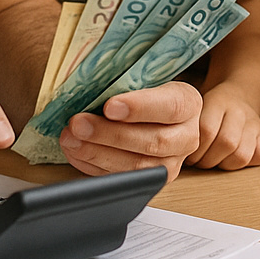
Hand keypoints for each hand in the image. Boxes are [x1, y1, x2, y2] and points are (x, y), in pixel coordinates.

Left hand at [59, 81, 200, 181]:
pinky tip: (76, 151)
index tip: (109, 106)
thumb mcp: (145, 76)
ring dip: (98, 153)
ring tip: (71, 139)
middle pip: (153, 142)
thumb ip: (126, 80)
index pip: (170, 107)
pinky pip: (122, 179)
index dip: (139, 108)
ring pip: (138, 167)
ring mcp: (171, 163)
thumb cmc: (146, 89)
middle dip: (110, 134)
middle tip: (78, 124)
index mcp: (188, 104)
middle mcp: (186, 137)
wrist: (156, 112)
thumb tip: (90, 85)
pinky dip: (93, 166)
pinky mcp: (151, 182)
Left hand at [188, 84, 259, 169]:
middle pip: (226, 143)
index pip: (207, 129)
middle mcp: (239, 111)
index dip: (194, 149)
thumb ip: (186, 125)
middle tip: (198, 162)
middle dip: (207, 160)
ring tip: (212, 161)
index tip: (186, 155)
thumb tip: (170, 149)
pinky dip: (244, 165)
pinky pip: (259, 158)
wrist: (238, 97)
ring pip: (242, 155)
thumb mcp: (195, 109)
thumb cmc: (209, 110)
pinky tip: (230, 158)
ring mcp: (254, 124)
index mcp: (219, 100)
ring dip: (223, 165)